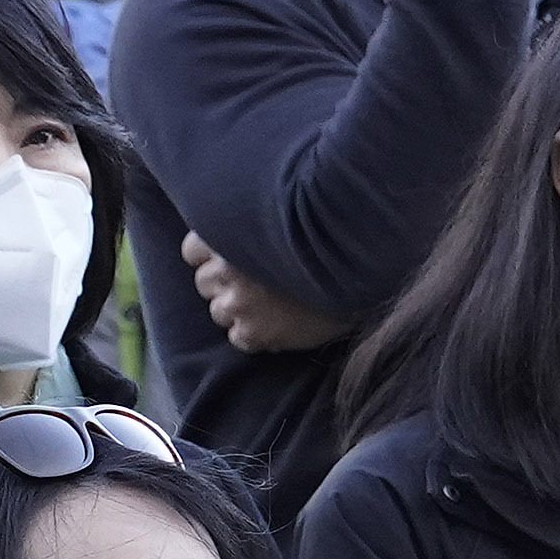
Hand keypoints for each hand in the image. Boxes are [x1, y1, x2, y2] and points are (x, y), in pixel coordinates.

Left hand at [182, 235, 346, 356]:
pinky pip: (239, 337)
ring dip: (240, 310)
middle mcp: (228, 269)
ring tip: (275, 302)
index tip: (230, 260)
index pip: (193, 251)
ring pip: (219, 312)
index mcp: (232, 234)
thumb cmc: (330, 242)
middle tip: (259, 283)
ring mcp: (238, 303)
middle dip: (226, 284)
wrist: (366, 275)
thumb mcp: (288, 221)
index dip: (210, 257)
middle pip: (205, 282)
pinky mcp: (252, 332)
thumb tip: (234, 233)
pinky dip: (256, 334)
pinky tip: (283, 321)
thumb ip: (254, 227)